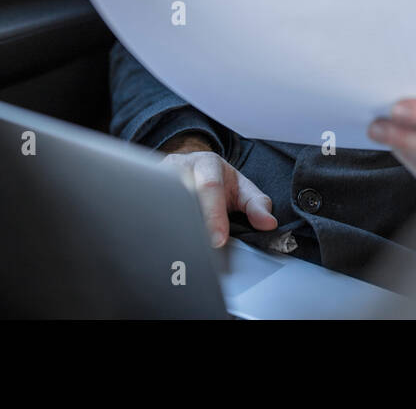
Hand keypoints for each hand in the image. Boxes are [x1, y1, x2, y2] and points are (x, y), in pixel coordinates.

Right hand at [160, 134, 276, 247]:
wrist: (193, 168)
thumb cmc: (219, 181)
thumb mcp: (242, 188)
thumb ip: (257, 204)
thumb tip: (269, 223)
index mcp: (207, 163)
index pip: (209, 187)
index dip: (213, 215)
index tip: (218, 241)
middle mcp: (180, 166)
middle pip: (183, 196)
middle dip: (193, 225)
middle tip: (203, 252)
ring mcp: (158, 176)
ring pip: (164, 203)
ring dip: (175, 227)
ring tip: (187, 250)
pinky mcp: (146, 189)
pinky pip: (150, 208)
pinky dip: (160, 227)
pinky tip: (169, 242)